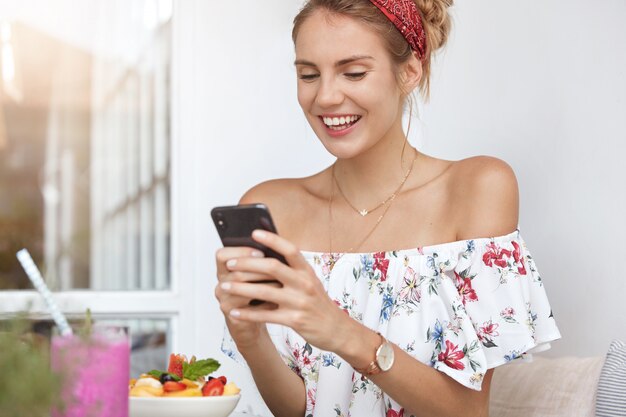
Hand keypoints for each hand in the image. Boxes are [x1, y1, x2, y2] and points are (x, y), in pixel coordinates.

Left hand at [218, 230, 348, 351]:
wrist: (336, 329)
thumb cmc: (317, 303)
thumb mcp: (310, 281)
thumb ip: (291, 270)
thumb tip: (263, 256)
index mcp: (307, 271)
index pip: (289, 249)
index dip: (272, 239)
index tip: (254, 233)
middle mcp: (304, 283)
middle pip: (272, 267)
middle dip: (248, 264)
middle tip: (230, 264)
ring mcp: (299, 302)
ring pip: (265, 291)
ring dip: (241, 288)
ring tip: (225, 286)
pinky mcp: (294, 320)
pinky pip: (266, 315)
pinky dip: (248, 314)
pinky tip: (234, 312)